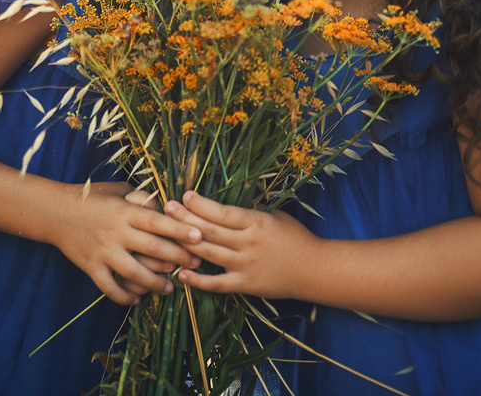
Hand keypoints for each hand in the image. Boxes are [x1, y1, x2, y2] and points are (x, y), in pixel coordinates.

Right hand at [53, 181, 202, 304]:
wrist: (55, 211)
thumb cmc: (91, 197)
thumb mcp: (118, 189)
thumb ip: (140, 199)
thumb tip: (163, 207)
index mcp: (125, 211)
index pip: (157, 221)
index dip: (179, 229)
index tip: (199, 236)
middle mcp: (116, 232)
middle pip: (152, 248)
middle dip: (177, 257)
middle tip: (196, 263)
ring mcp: (103, 251)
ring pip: (134, 272)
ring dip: (154, 282)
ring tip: (170, 287)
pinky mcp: (90, 267)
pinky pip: (110, 287)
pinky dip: (124, 296)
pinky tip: (137, 298)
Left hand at [163, 191, 315, 298]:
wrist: (313, 269)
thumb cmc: (295, 237)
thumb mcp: (274, 216)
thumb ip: (249, 214)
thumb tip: (221, 208)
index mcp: (256, 222)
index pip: (223, 213)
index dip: (201, 204)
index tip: (185, 195)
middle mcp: (248, 243)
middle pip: (210, 230)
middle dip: (186, 218)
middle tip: (167, 208)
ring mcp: (245, 265)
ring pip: (208, 254)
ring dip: (185, 243)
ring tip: (167, 234)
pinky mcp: (245, 285)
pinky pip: (216, 283)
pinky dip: (197, 280)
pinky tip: (181, 274)